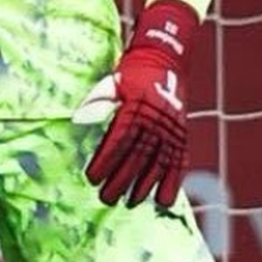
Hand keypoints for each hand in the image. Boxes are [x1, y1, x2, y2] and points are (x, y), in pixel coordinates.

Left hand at [74, 0, 196, 207]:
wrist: (165, 58)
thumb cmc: (131, 73)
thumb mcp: (112, 82)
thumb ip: (97, 100)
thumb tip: (79, 118)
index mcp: (135, 107)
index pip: (119, 139)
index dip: (105, 160)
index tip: (92, 178)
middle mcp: (155, 120)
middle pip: (137, 156)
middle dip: (121, 180)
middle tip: (106, 198)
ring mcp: (171, 128)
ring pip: (158, 163)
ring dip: (144, 186)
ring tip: (130, 202)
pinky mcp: (181, 134)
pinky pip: (179, 161)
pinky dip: (173, 182)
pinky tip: (163, 200)